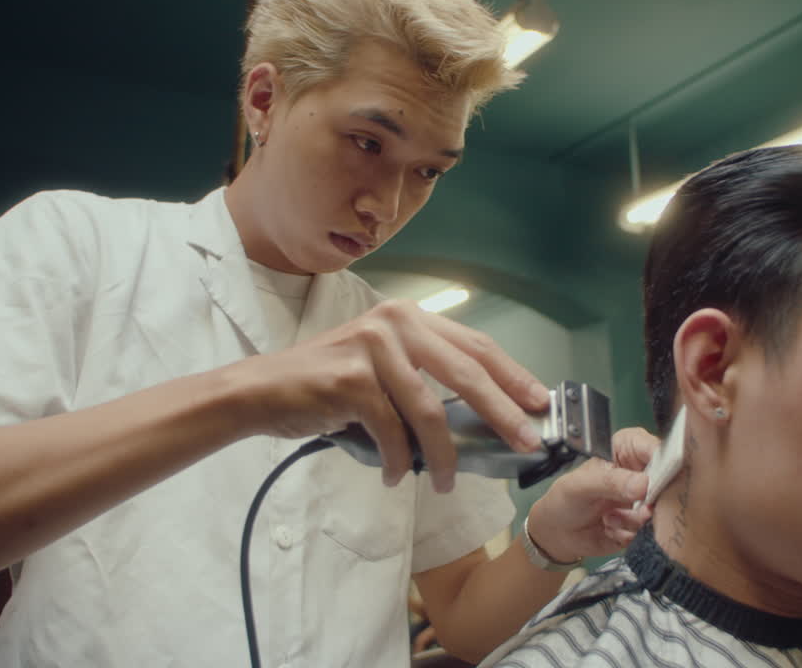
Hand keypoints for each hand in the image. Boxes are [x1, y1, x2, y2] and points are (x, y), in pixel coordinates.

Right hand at [224, 299, 548, 491]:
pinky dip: (398, 461)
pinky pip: (392, 432)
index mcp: (409, 317)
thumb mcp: (383, 367)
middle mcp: (394, 322)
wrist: (262, 391)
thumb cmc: (326, 384)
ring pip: (431, 411)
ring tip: (446, 483)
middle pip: (468, 372)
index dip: (513, 375)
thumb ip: (426, 378)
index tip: (540, 402)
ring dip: (444, 455)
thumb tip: (486, 416)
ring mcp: (372, 348)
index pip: (476, 345)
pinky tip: (395, 476)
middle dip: (503, 412)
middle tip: (526, 441)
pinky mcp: (351, 379)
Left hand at [525, 427, 659, 561]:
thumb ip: (609, 482)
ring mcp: (644, 502)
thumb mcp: (580, 486)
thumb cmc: (565, 500)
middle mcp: (640, 475)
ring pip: (659, 510)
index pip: (652, 447)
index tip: (656, 478)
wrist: (558, 535)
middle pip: (666, 480)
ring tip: (609, 518)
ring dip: (633, 520)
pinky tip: (609, 530)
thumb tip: (643, 484)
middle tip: (640, 508)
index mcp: (625, 451)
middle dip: (652, 498)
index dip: (661, 459)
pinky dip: (628, 534)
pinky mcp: (644, 526)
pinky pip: (648, 532)